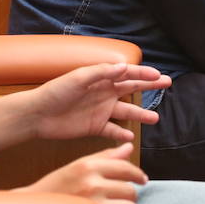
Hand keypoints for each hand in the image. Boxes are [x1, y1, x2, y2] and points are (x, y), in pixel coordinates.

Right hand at [19, 144, 148, 203]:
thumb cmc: (56, 185)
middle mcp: (92, 184)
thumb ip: (106, 156)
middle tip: (132, 199)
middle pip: (128, 189)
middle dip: (133, 195)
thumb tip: (128, 147)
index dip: (137, 174)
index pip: (124, 168)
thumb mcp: (78, 165)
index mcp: (89, 166)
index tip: (142, 180)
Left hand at [28, 62, 170, 143]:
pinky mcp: (94, 127)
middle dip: (149, 86)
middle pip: (131, 89)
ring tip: (155, 118)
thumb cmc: (55, 92)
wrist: (37, 115)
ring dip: (140, 113)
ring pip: (126, 111)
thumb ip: (101, 73)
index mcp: (100, 78)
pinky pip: (112, 131)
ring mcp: (100, 111)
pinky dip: (121, 134)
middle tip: (167, 84)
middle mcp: (103, 93)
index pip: (126, 74)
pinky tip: (130, 136)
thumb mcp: (78, 78)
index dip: (143, 73)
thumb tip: (124, 67)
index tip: (159, 75)